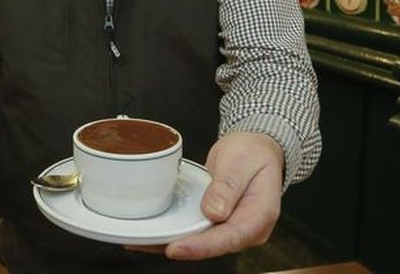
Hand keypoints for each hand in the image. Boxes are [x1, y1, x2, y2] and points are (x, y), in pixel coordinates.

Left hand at [129, 132, 283, 260]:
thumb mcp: (241, 161)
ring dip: (171, 242)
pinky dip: (173, 233)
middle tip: (147, 243)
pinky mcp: (217, 225)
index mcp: (260, 215)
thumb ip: (228, 186)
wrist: (255, 151)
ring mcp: (232, 229)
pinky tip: (150, 234)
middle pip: (212, 245)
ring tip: (139, 240)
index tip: (176, 248)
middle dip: (180, 247)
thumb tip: (214, 212)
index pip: (230, 237)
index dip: (202, 246)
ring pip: (201, 242)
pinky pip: (196, 233)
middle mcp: (247, 229)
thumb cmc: (252, 153)